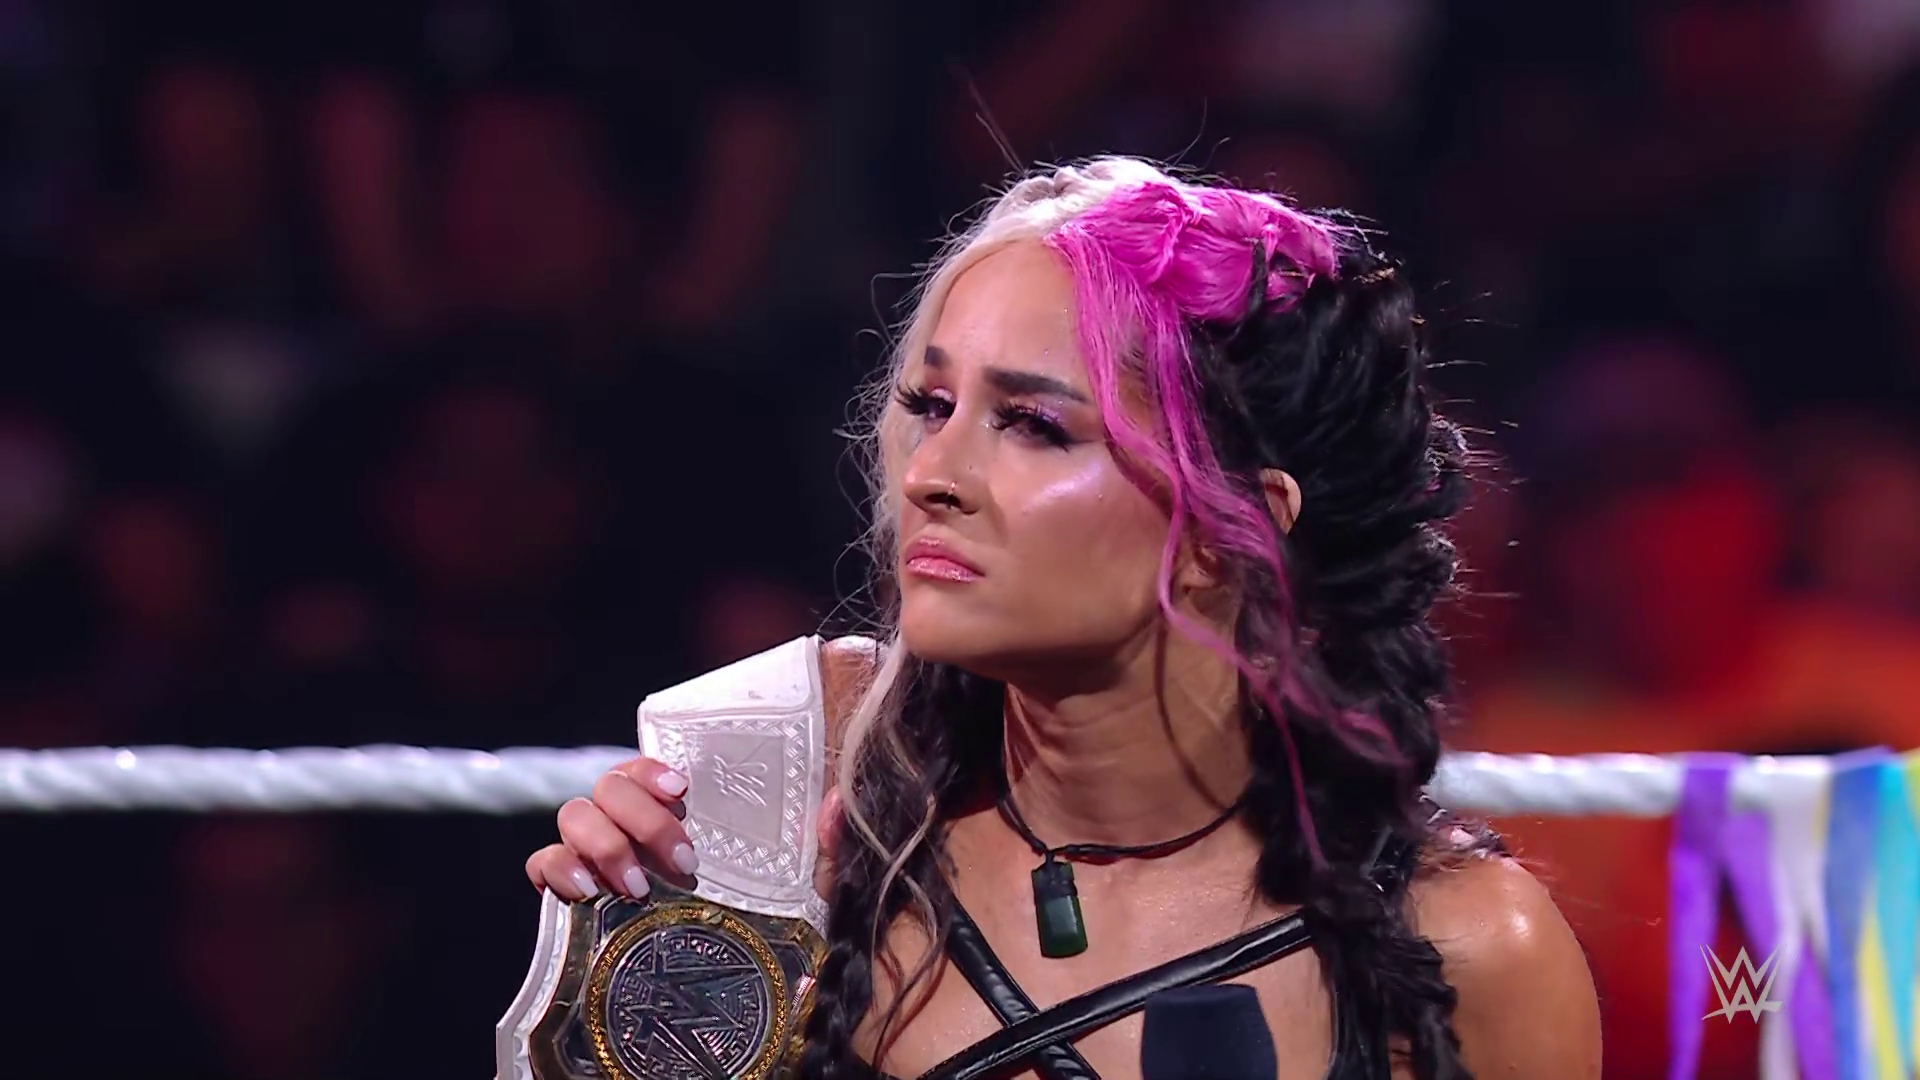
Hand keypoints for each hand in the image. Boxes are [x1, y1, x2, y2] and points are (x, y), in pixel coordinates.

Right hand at [525, 757, 844, 902]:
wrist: (709, 987)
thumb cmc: (754, 911)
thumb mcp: (797, 878)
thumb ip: (820, 840)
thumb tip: (838, 804)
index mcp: (672, 805)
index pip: (647, 763)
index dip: (653, 766)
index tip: (681, 787)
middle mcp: (628, 819)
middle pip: (608, 786)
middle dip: (641, 818)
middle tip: (681, 860)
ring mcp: (594, 851)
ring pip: (574, 815)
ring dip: (604, 844)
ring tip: (637, 887)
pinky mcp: (566, 886)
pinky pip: (542, 861)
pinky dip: (556, 868)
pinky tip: (582, 892)